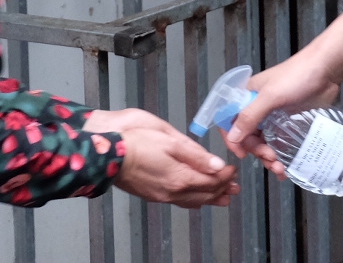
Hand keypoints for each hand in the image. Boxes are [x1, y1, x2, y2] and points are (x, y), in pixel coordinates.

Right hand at [82, 108, 239, 207]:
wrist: (107, 155)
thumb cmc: (135, 142)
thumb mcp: (170, 140)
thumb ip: (195, 154)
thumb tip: (217, 165)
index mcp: (180, 177)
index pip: (212, 181)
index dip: (226, 175)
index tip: (233, 168)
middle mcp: (172, 191)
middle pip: (205, 195)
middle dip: (223, 190)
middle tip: (235, 186)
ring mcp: (162, 196)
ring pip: (193, 202)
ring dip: (210, 199)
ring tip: (223, 197)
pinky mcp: (152, 195)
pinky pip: (180, 202)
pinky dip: (194, 200)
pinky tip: (195, 198)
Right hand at [222, 51, 341, 175]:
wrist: (328, 70)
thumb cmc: (297, 75)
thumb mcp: (270, 96)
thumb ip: (250, 116)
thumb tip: (232, 137)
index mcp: (248, 96)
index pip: (230, 120)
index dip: (232, 138)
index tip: (242, 154)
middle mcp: (258, 107)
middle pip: (248, 136)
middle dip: (257, 151)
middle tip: (270, 158)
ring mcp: (275, 117)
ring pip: (264, 143)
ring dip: (269, 158)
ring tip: (281, 168)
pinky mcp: (290, 124)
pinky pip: (281, 144)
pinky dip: (282, 158)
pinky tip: (287, 169)